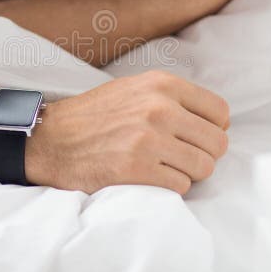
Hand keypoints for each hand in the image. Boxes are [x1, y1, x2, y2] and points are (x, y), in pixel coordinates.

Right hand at [25, 71, 230, 194]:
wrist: (50, 139)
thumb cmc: (92, 116)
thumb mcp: (133, 88)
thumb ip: (171, 98)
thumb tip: (216, 120)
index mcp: (161, 84)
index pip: (220, 112)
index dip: (212, 129)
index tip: (195, 138)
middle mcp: (159, 108)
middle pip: (217, 143)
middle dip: (203, 155)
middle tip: (179, 158)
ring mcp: (149, 139)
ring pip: (203, 167)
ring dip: (187, 173)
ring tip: (163, 168)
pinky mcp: (137, 169)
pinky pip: (181, 186)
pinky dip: (170, 187)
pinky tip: (149, 178)